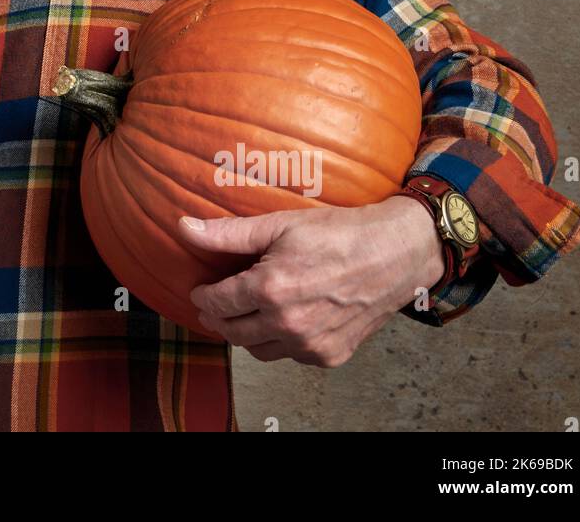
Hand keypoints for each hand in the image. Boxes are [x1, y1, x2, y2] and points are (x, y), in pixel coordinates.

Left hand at [173, 197, 446, 365]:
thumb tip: (184, 227)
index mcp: (271, 290)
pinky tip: (282, 320)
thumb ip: (228, 233)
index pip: (217, 303)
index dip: (204, 296)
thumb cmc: (339, 233)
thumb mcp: (279, 224)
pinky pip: (290, 355)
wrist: (395, 253)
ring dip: (246, 333)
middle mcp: (288, 324)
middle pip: (232, 332)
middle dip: (219, 317)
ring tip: (246, 311)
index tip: (201, 290)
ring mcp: (310, 345)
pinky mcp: (330, 356)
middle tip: (216, 303)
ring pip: (258, 349)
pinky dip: (280, 341)